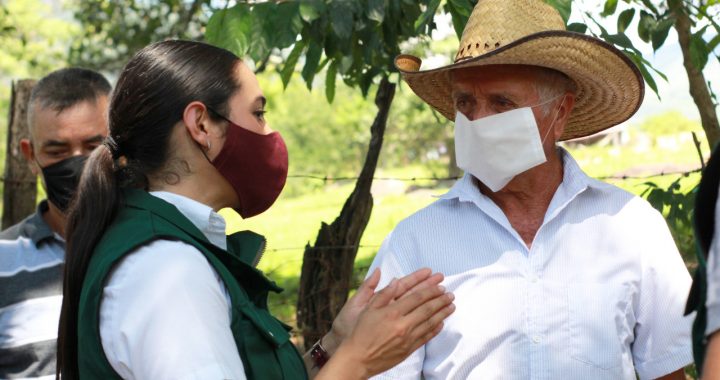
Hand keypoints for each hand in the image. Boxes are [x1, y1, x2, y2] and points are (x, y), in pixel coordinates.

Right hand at [324, 268, 454, 378]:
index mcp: (392, 312)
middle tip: (450, 294)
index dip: (430, 290)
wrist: (358, 359)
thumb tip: (396, 280)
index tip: (439, 285)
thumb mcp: (367, 309)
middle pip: (426, 309)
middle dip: (440, 300)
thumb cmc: (359, 332)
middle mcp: (402, 325)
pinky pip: (426, 337)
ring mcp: (407, 338)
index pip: (416, 297)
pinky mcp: (408, 349)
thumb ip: (383, 294)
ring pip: (430, 323)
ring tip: (452, 306)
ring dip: (442, 313)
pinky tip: (442, 323)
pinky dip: (435, 329)